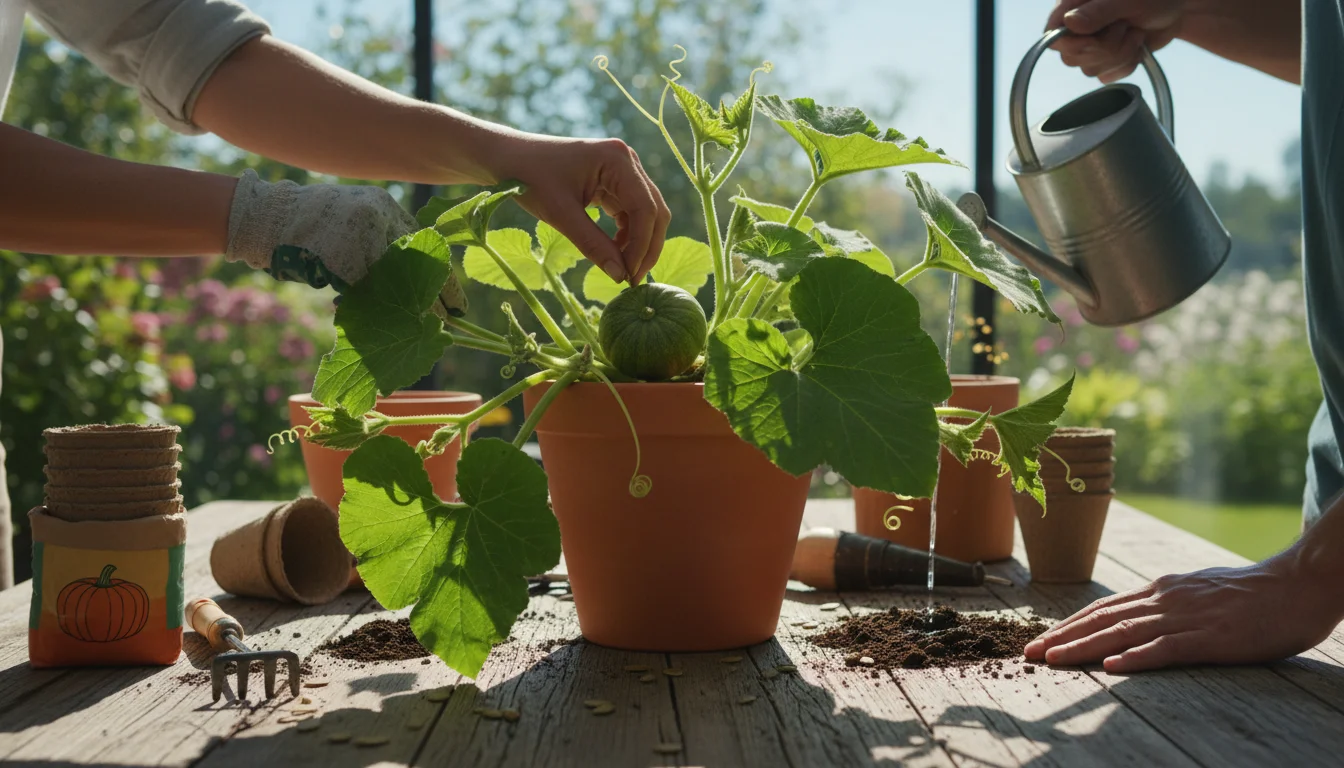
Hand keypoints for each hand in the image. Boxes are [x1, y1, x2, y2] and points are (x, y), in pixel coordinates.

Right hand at [225, 170, 466, 314]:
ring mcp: (359, 236)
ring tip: (425, 327)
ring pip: (392, 281)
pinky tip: (379, 322)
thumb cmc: (310, 225)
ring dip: (409, 307)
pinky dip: (370, 309)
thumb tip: (414, 282)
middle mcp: (377, 216)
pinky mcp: (340, 258)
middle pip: (418, 263)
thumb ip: (381, 241)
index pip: (425, 243)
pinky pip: (362, 292)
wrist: (263, 216)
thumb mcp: (354, 220)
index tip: (457, 302)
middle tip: (453, 319)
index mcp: (383, 206)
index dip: (441, 275)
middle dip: (436, 295)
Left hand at [492, 133, 670, 285]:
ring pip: (646, 213)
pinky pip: (631, 211)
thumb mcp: (560, 215)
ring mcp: (622, 169)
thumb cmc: (529, 179)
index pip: (645, 208)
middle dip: (646, 246)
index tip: (630, 276)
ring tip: (622, 269)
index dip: (642, 245)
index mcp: (617, 159)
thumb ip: (593, 245)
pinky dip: (627, 234)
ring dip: (638, 242)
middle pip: (653, 210)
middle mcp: (626, 160)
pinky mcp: (614, 180)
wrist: (508, 158)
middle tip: (633, 279)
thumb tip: (620, 277)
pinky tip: (614, 252)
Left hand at [1023, 554, 1343, 671]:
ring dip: (1085, 648)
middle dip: (1063, 637)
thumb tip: (1138, 614)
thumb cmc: (1251, 594)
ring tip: (1055, 660)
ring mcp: (1186, 617)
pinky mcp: (1211, 638)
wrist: (1296, 585)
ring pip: (1124, 633)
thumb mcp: (1198, 592)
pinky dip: (1137, 657)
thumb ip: (1167, 603)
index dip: (1069, 625)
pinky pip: (1167, 649)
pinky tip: (1113, 666)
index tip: (1042, 640)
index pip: (1104, 608)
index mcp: (1161, 590)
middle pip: (1103, 619)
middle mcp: (1165, 599)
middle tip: (1029, 652)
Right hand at [1046, 0, 1185, 82]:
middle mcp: (1077, 27)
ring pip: (1090, 70)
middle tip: (1126, 27)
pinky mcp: (1105, 60)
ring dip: (1121, 55)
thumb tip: (1069, 22)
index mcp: (1073, 6)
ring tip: (1136, 32)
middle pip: (1072, 57)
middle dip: (1106, 48)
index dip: (1073, 43)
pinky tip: (1136, 47)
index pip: (1052, 35)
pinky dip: (1127, 65)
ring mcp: (1090, 45)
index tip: (1097, 36)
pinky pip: (1106, 76)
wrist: (1178, 8)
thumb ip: (1099, 11)